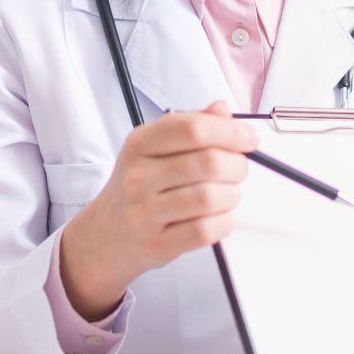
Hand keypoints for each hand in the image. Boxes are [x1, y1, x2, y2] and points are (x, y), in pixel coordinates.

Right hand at [57, 101, 256, 319]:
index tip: (248, 137)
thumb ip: (189, 126)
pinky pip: (205, 230)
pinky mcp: (157, 243)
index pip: (193, 128)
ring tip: (226, 195)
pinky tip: (217, 217)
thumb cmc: (137, 188)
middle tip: (238, 170)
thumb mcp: (153, 149)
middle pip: (208, 162)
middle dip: (237, 165)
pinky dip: (223, 222)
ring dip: (231, 196)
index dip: (230, 131)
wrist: (105, 235)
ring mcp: (145, 212)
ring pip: (210, 197)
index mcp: (140, 143)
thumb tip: (222, 110)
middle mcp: (139, 176)